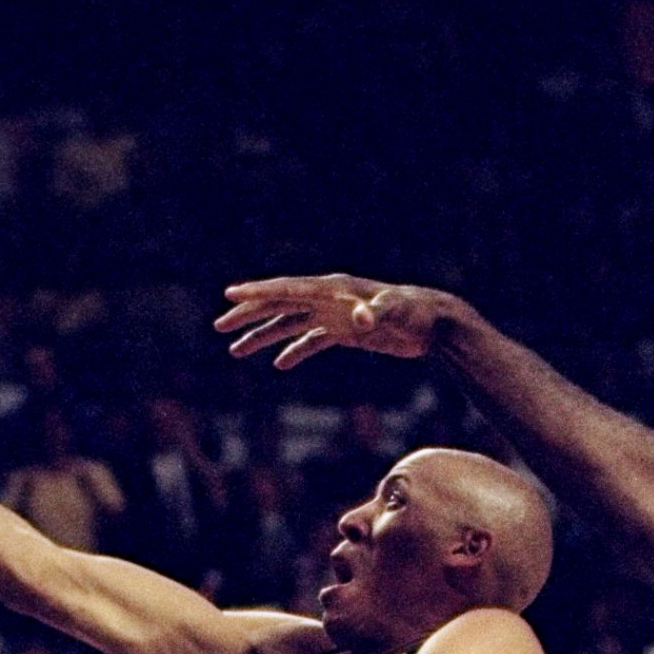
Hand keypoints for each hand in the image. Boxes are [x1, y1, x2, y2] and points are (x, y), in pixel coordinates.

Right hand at [215, 274, 458, 369]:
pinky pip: (311, 341)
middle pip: (279, 305)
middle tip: (219, 327)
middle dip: (249, 315)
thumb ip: (375, 312)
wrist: (433, 323)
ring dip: (263, 336)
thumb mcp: (394, 311)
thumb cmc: (415, 313)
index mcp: (332, 290)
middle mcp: (328, 299)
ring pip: (290, 324)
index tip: (230, 295)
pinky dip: (295, 351)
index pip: (286, 289)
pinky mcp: (345, 332)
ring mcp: (335, 315)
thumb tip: (359, 317)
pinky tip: (279, 365)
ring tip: (235, 350)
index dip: (258, 292)